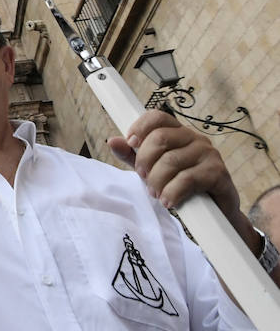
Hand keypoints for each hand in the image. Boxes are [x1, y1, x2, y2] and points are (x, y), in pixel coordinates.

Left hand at [108, 110, 240, 212]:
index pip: (157, 117)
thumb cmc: (180, 186)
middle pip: (159, 138)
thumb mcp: (151, 169)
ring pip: (171, 161)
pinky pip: (187, 179)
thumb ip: (132, 156)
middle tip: (144, 178)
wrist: (214, 213)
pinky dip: (172, 192)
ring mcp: (209, 154)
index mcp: (178, 133)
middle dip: (144, 161)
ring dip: (157, 181)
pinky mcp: (218, 172)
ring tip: (157, 194)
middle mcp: (195, 138)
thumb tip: (112, 141)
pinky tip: (169, 201)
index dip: (140, 127)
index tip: (131, 144)